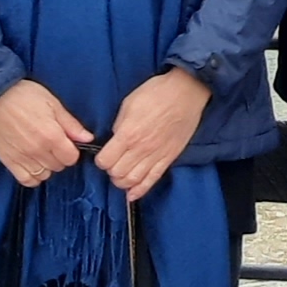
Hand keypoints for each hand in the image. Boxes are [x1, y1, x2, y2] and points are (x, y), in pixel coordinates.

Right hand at [0, 80, 93, 185]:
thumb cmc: (24, 96)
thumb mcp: (53, 103)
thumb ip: (71, 124)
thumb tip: (88, 138)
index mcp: (51, 135)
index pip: (71, 158)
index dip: (72, 150)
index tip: (67, 142)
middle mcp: (38, 150)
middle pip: (59, 166)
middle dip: (60, 157)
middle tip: (53, 144)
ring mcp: (22, 158)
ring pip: (44, 175)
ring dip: (47, 166)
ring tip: (42, 152)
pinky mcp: (9, 161)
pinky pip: (26, 180)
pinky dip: (32, 175)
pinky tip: (33, 163)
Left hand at [96, 68, 212, 202]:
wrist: (186, 92)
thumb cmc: (157, 93)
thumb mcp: (129, 103)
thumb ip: (119, 125)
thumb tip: (115, 139)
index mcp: (128, 134)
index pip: (105, 160)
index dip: (100, 159)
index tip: (102, 155)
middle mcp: (141, 149)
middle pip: (117, 173)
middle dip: (110, 171)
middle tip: (112, 163)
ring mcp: (156, 155)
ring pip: (132, 181)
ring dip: (122, 182)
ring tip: (121, 176)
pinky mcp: (169, 158)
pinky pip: (152, 180)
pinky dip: (140, 190)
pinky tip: (132, 195)